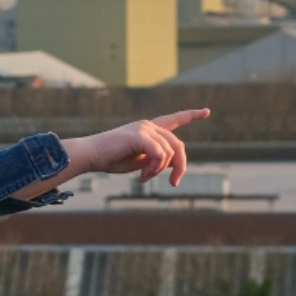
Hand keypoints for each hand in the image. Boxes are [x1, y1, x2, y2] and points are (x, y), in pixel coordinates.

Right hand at [66, 109, 210, 185]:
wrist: (89, 155)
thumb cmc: (110, 159)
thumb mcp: (139, 161)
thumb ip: (157, 159)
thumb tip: (173, 163)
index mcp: (147, 129)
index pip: (173, 120)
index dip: (190, 116)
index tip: (206, 111)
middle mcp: (148, 125)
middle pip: (178, 145)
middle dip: (180, 166)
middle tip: (175, 183)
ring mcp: (144, 129)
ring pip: (170, 153)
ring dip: (160, 170)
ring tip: (144, 177)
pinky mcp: (140, 136)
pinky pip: (160, 155)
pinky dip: (154, 169)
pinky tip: (142, 175)